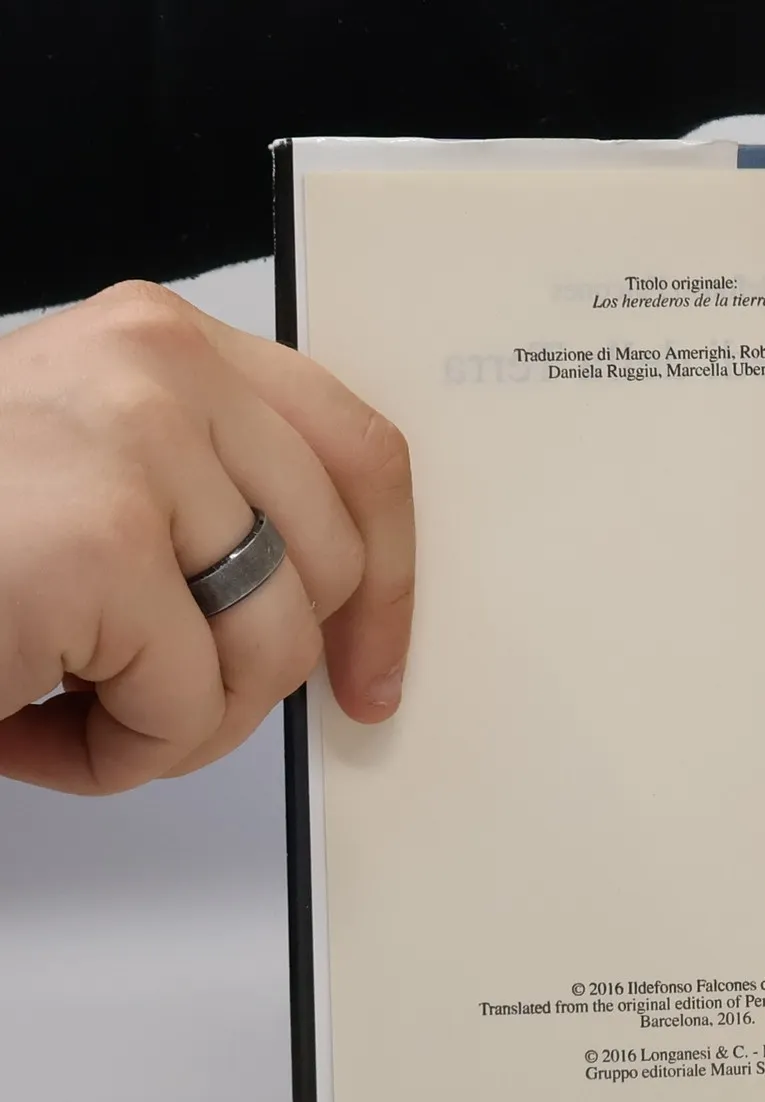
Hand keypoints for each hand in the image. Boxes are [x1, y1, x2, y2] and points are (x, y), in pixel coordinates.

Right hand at [0, 282, 412, 793]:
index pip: (361, 454)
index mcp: (163, 341)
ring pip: (272, 650)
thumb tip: (345, 618)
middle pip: (332, 569)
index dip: (391, 582)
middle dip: (252, 671)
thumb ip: (208, 508)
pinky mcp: (95, 546)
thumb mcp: (91, 486)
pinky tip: (23, 721)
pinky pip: (189, 711)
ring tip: (64, 700)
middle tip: (145, 691)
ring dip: (175, 723)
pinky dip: (112, 760)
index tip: (373, 667)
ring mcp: (129, 448)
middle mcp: (155, 368)